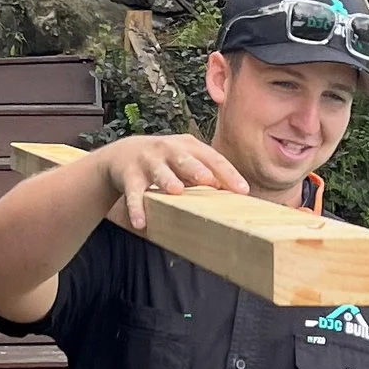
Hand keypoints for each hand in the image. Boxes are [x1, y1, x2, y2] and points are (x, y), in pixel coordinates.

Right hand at [96, 133, 249, 233]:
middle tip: (208, 180)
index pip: (212, 158)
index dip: (228, 173)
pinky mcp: (130, 176)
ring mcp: (149, 162)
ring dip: (168, 180)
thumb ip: (208, 174)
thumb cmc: (167, 161)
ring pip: (159, 172)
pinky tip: (140, 222)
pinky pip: (133, 194)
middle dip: (196, 169)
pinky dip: (136, 207)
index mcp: (189, 146)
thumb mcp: (188, 160)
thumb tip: (236, 195)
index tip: (242, 190)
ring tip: (176, 191)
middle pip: (186, 160)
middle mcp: (169, 150)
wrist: (125, 153)